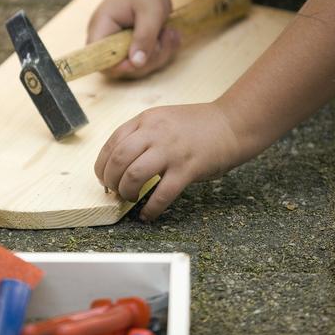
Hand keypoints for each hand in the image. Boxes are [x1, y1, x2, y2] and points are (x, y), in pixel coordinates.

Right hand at [87, 0, 179, 78]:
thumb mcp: (151, 12)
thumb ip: (144, 37)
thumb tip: (136, 63)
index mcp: (102, 27)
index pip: (98, 59)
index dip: (118, 66)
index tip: (141, 59)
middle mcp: (106, 39)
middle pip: (120, 67)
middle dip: (148, 59)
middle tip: (166, 36)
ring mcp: (118, 45)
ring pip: (136, 66)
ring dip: (159, 54)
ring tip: (170, 32)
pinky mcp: (130, 47)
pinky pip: (145, 60)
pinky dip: (162, 52)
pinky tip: (171, 36)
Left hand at [95, 102, 239, 221]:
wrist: (232, 123)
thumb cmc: (199, 125)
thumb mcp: (163, 119)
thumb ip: (143, 135)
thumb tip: (121, 162)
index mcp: (146, 120)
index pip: (112, 143)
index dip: (102, 165)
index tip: (103, 178)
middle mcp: (155, 133)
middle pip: (118, 160)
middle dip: (110, 180)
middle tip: (115, 191)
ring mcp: (171, 151)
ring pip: (134, 175)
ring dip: (127, 192)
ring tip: (130, 198)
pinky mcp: (188, 169)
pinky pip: (162, 194)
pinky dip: (151, 209)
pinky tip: (148, 214)